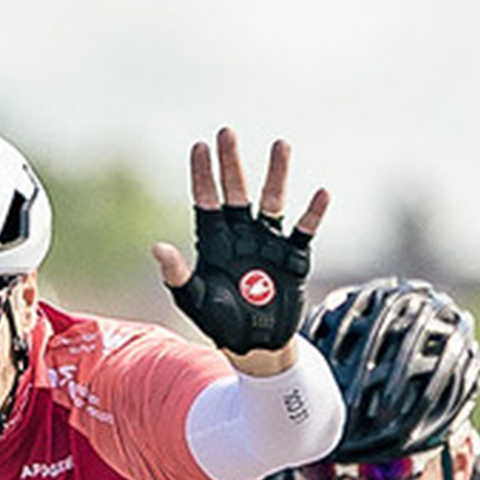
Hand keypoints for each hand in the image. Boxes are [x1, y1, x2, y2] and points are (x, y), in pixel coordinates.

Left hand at [152, 128, 327, 367]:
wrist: (257, 346)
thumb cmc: (221, 324)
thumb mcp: (194, 300)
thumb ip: (177, 274)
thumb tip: (158, 248)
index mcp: (214, 241)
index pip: (206, 200)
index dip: (202, 175)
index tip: (200, 147)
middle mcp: (241, 234)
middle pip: (236, 191)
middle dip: (231, 163)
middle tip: (226, 132)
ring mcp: (268, 243)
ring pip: (272, 201)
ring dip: (277, 174)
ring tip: (281, 144)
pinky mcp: (294, 258)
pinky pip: (305, 231)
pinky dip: (313, 213)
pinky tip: (321, 193)